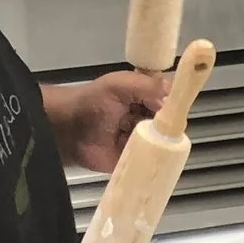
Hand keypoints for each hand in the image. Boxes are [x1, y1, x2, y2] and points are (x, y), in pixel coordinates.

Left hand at [47, 71, 168, 173]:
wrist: (68, 132)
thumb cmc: (91, 104)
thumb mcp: (119, 84)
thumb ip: (147, 85)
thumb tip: (173, 94)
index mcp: (145, 95)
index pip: (170, 97)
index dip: (175, 101)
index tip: (175, 106)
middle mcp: (147, 115)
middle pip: (170, 119)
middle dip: (169, 123)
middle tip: (160, 124)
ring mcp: (144, 137)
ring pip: (164, 139)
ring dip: (160, 140)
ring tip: (151, 140)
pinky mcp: (138, 156)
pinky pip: (154, 158)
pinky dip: (156, 157)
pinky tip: (156, 154)